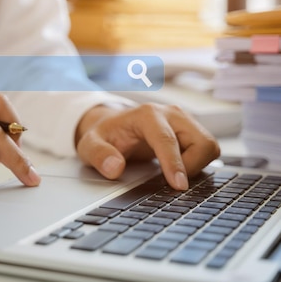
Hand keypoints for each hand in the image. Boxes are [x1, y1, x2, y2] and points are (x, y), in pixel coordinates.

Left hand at [75, 103, 219, 190]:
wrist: (113, 126)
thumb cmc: (105, 135)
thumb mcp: (90, 145)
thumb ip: (98, 155)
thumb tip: (115, 168)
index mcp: (147, 114)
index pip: (167, 140)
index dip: (174, 164)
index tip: (178, 185)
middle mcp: (171, 114)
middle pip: (201, 141)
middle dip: (192, 166)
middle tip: (172, 182)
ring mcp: (184, 121)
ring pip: (209, 146)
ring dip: (198, 166)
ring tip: (173, 174)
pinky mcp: (192, 131)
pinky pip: (207, 150)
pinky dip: (200, 164)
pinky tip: (180, 170)